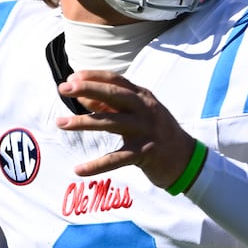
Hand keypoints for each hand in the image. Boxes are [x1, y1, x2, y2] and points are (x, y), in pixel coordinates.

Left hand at [56, 70, 198, 187]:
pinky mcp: (145, 154)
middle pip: (114, 94)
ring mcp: (146, 131)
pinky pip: (116, 159)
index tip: (71, 76)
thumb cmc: (156, 133)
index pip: (116, 80)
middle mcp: (145, 109)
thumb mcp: (136, 114)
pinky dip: (96, 166)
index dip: (93, 77)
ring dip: (83, 122)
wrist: (186, 159)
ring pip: (111, 122)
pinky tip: (78, 170)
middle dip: (87, 89)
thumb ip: (110, 105)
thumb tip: (82, 97)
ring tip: (61, 123)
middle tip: (63, 88)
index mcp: (143, 96)